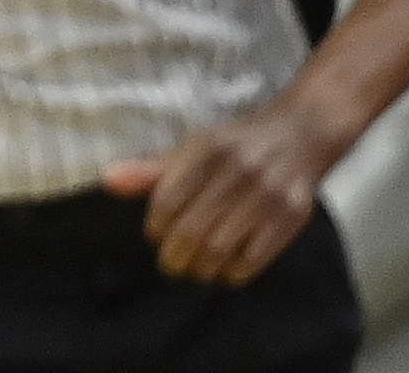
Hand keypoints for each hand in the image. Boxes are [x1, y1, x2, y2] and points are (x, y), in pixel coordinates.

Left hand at [103, 99, 349, 284]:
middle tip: (171, 264)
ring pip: (222, 248)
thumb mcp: (193, 147)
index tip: (154, 235)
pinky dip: (234, 271)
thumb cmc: (235, 146)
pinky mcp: (292, 217)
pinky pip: (256, 258)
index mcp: (208, 150)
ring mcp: (267, 196)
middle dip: (175, 255)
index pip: (168, 200)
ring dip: (202, 267)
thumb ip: (152, 168)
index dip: (156, 226)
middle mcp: (238, 171)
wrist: (299, 136)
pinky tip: (225, 270)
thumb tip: (108, 180)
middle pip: (194, 229)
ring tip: (195, 269)